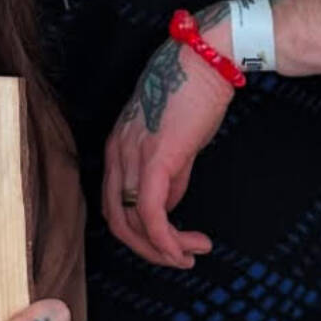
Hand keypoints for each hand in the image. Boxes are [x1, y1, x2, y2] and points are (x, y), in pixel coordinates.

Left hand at [103, 24, 232, 268]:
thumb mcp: (175, 142)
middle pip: (117, 220)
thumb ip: (169, 175)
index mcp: (117, 150)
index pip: (114, 205)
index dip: (138, 233)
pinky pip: (150, 212)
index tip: (169, 243)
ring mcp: (132, 156)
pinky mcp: (156, 158)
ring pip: (132, 222)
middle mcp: (116, 155)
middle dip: (148, 249)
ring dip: (162, 248)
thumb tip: (170, 208)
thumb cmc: (193, 95)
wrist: (206, 61)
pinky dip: (165, 238)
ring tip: (191, 254)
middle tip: (179, 259)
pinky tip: (184, 248)